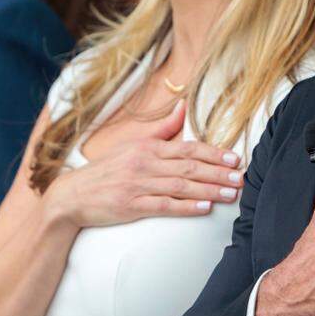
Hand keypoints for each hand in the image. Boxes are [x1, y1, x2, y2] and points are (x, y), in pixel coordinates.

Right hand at [42, 102, 243, 228]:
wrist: (72, 195)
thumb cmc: (106, 170)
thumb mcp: (132, 144)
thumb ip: (162, 129)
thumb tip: (183, 107)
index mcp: (147, 148)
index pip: (187, 148)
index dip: (214, 153)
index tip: (235, 158)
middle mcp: (145, 163)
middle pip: (189, 166)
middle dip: (219, 172)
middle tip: (242, 177)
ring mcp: (138, 185)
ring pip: (181, 186)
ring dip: (209, 190)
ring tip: (231, 194)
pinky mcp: (132, 206)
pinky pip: (164, 205)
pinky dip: (186, 206)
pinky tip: (204, 208)